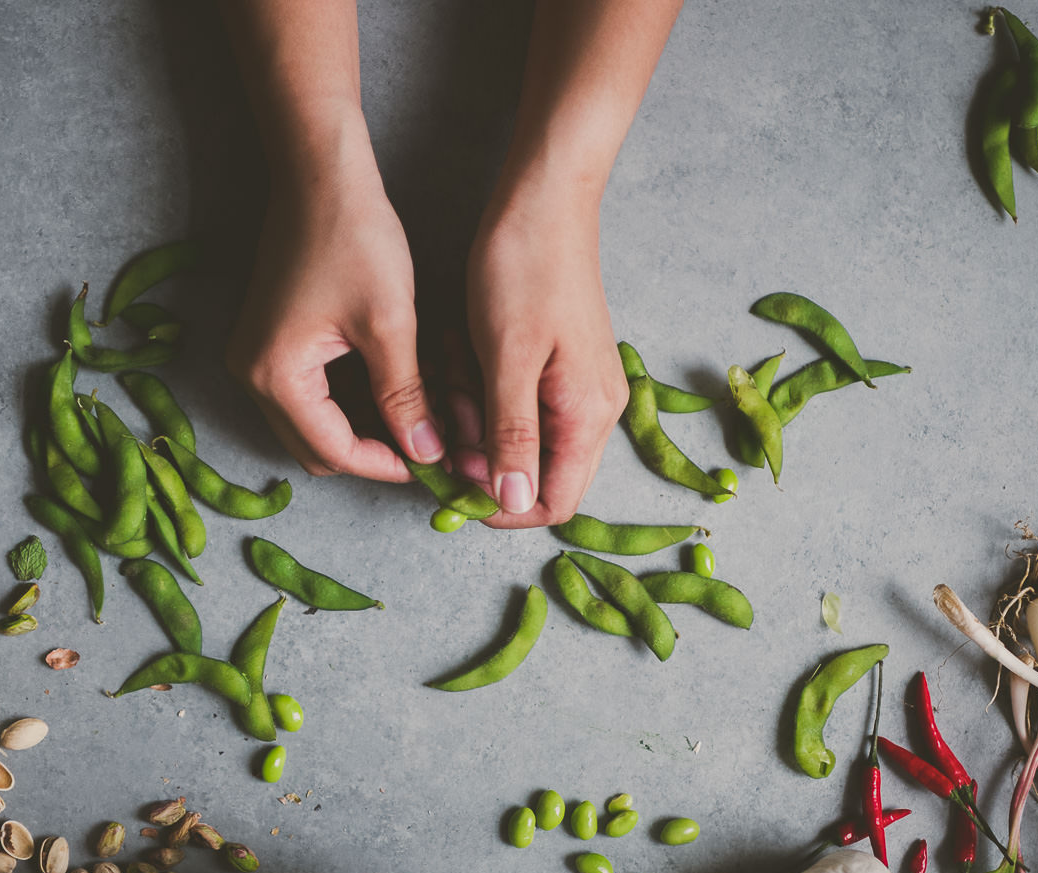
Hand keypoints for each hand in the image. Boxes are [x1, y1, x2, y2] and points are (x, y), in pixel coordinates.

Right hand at [226, 146, 442, 481]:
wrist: (320, 176)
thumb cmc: (353, 238)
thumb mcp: (390, 325)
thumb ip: (405, 398)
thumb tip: (426, 454)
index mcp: (276, 377)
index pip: (334, 452)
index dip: (387, 465)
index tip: (433, 463)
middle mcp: (252, 377)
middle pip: (317, 449)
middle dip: (373, 452)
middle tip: (427, 443)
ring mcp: (254, 360)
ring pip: (314, 426)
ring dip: (362, 429)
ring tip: (417, 415)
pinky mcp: (267, 344)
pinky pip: (309, 398)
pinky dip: (348, 404)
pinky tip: (390, 388)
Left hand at [456, 186, 626, 526]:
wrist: (545, 199)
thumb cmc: (526, 269)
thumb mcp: (509, 359)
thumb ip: (513, 436)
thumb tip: (514, 501)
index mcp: (588, 414)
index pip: (554, 503)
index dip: (500, 508)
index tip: (450, 490)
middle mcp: (595, 409)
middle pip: (537, 474)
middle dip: (481, 459)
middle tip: (442, 420)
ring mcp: (580, 385)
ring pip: (520, 436)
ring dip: (477, 418)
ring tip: (450, 372)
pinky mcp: (561, 364)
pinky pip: (518, 401)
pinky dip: (483, 391)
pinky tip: (461, 357)